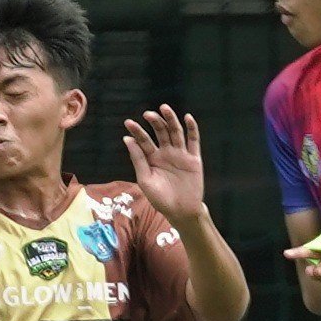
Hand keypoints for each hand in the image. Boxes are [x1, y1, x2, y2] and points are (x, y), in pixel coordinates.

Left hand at [123, 104, 204, 222]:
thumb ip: (138, 159)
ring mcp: (181, 155)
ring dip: (170, 120)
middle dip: (154, 122)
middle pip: (160, 132)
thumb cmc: (160, 199)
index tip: (128, 123)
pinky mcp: (194, 159)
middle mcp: (166, 153)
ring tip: (164, 108)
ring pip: (176, 133)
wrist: (181, 212)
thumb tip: (127, 139)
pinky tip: (187, 118)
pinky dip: (192, 129)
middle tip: (147, 114)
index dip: (137, 131)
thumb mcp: (145, 180)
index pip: (144, 141)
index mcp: (152, 158)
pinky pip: (193, 141)